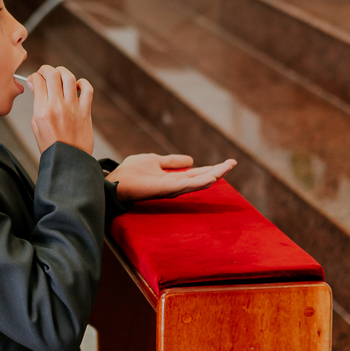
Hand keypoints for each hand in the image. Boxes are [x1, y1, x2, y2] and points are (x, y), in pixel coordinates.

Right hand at [29, 64, 94, 155]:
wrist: (69, 161)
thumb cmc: (51, 145)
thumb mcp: (36, 125)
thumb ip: (36, 103)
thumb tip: (35, 85)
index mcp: (42, 111)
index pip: (37, 81)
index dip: (34, 76)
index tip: (34, 79)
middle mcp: (57, 106)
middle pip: (52, 74)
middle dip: (46, 69)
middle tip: (45, 73)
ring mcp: (73, 107)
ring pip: (69, 77)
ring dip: (62, 72)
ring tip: (59, 75)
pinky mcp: (86, 111)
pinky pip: (87, 88)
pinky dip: (82, 83)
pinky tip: (76, 87)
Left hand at [106, 152, 235, 199]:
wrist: (116, 181)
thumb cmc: (131, 172)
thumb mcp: (155, 161)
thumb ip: (171, 161)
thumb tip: (190, 160)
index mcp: (174, 179)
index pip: (197, 174)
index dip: (212, 168)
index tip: (228, 162)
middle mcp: (176, 186)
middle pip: (201, 179)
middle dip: (218, 172)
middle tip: (233, 163)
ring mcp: (172, 189)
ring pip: (198, 183)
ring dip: (214, 175)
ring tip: (227, 167)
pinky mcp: (167, 190)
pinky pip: (187, 186)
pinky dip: (201, 182)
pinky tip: (212, 177)